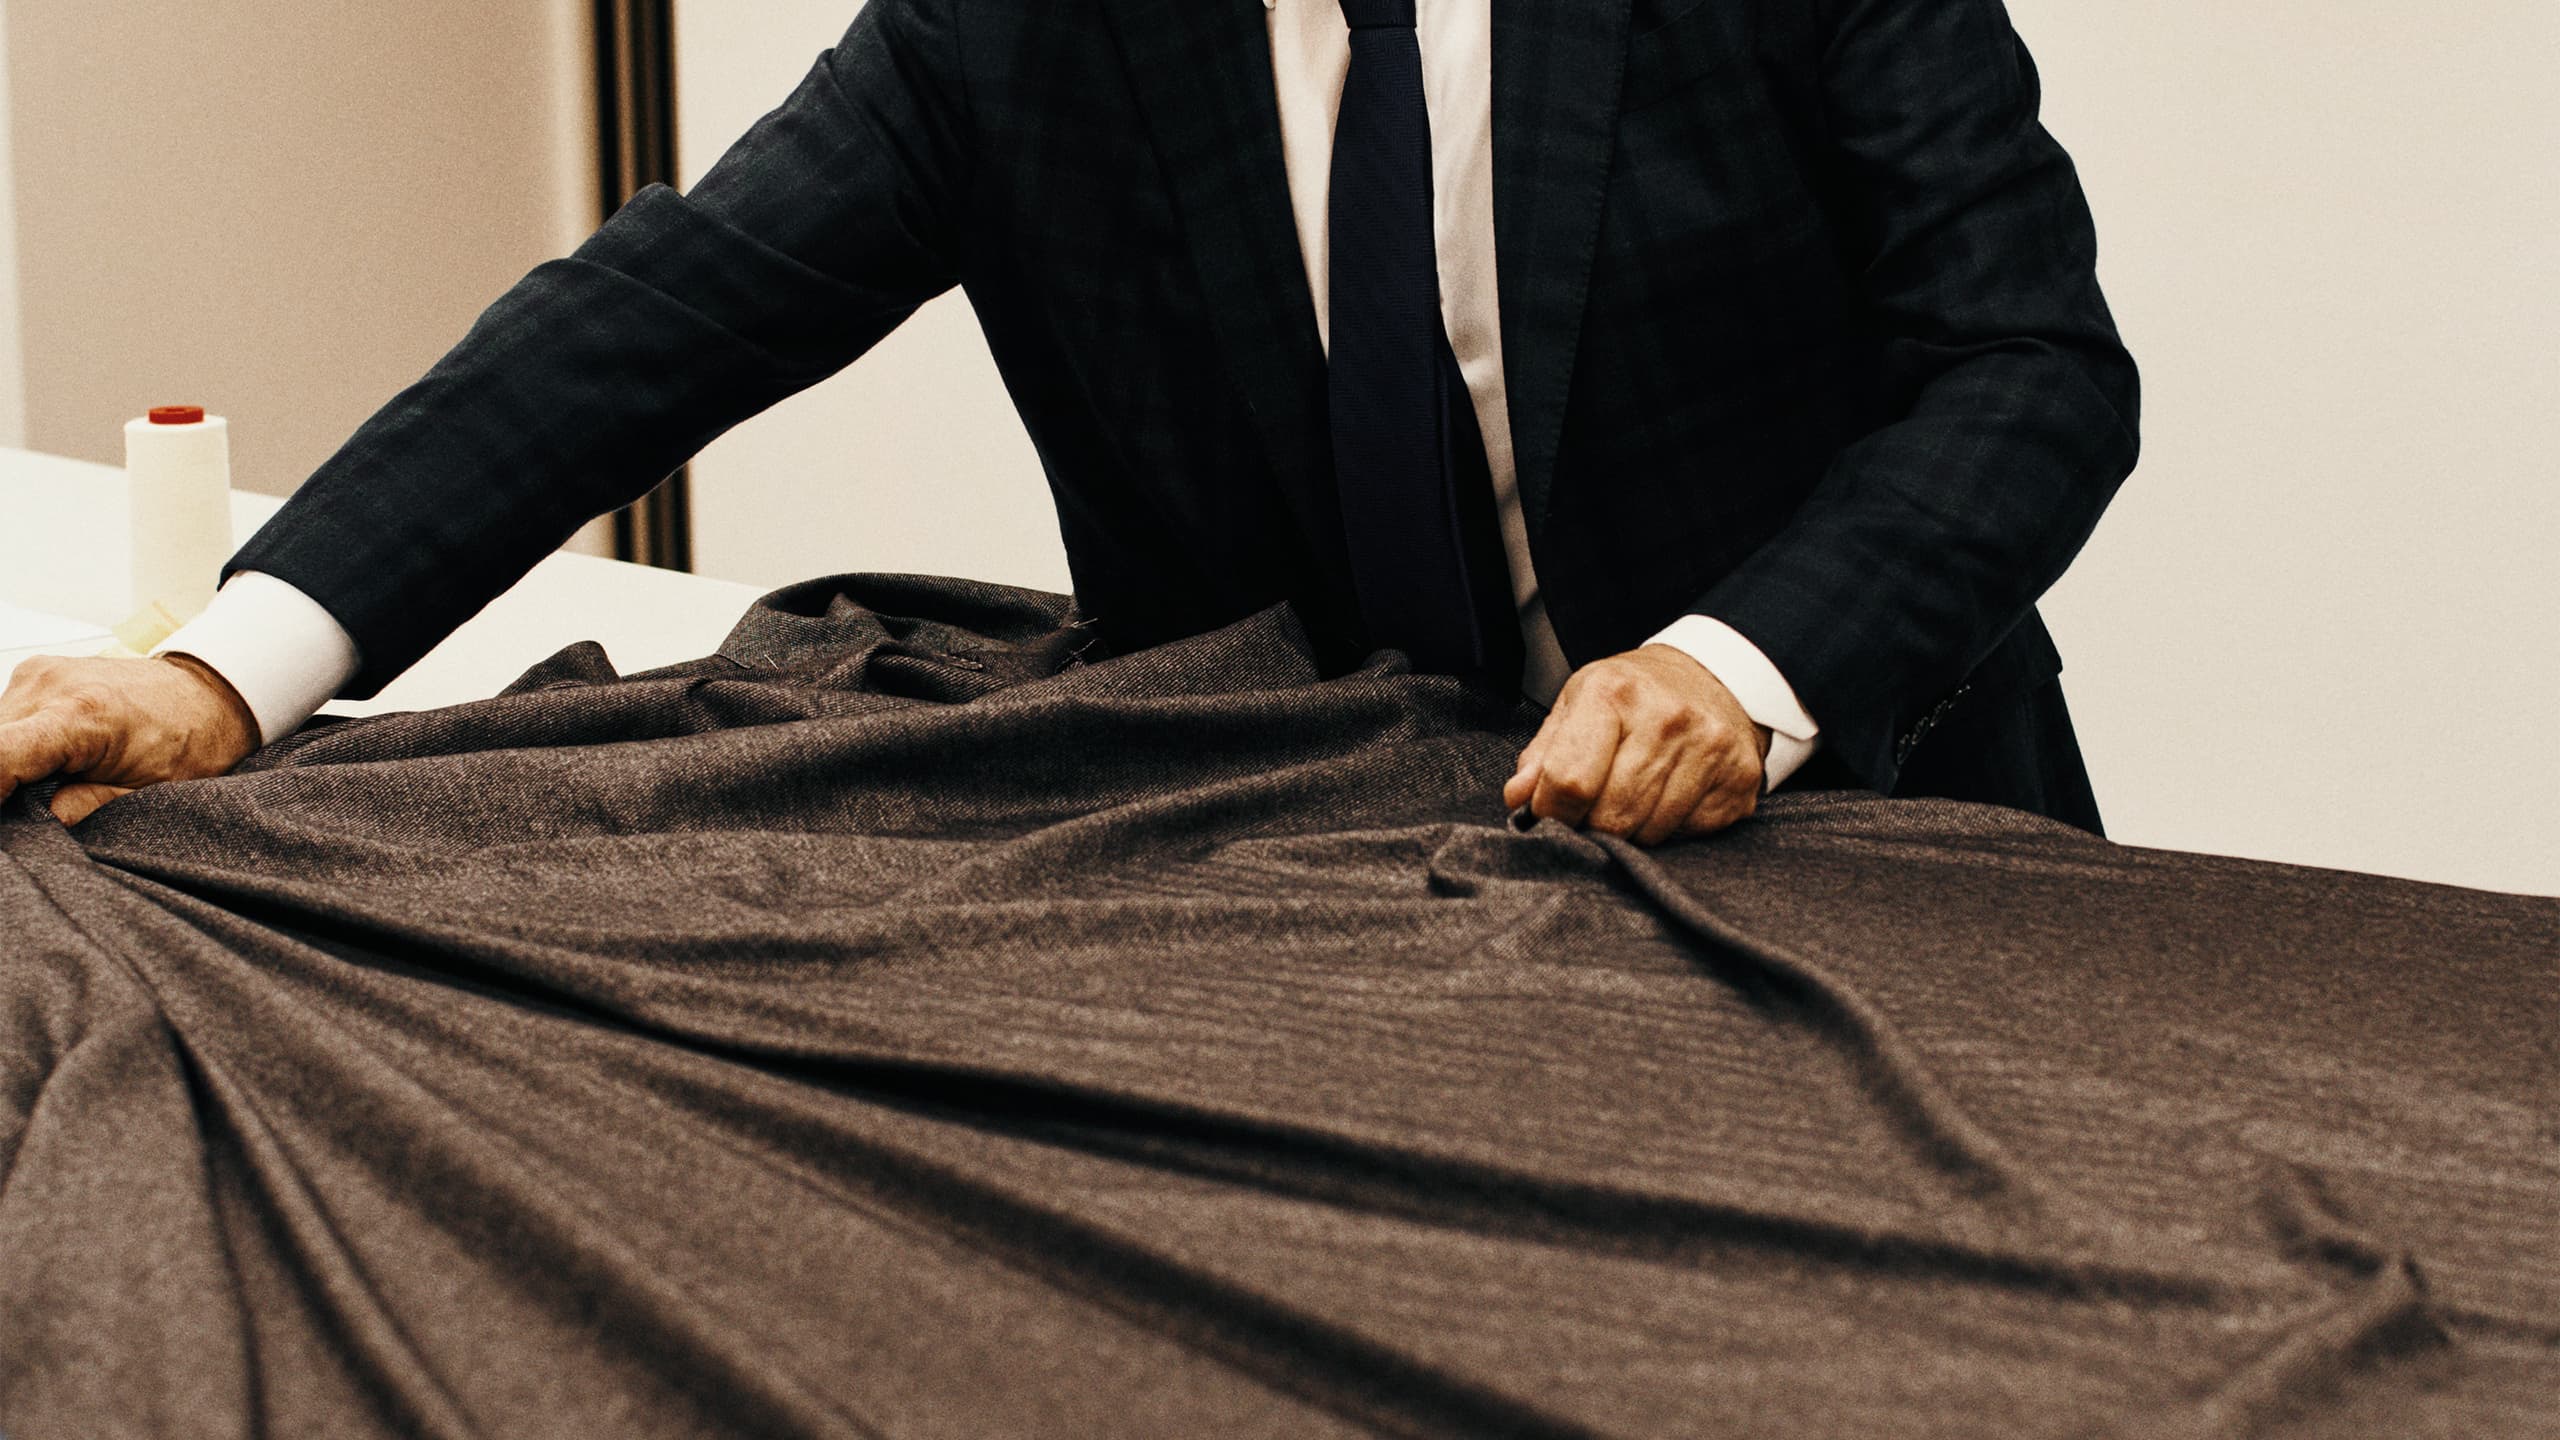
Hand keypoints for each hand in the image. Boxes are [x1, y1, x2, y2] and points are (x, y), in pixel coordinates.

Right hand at [0, 654, 259, 823]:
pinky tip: (55, 753)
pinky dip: (19, 740)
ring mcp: (40, 672)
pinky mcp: (36, 671)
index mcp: (79, 715)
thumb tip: (25, 831)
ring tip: (60, 772)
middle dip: (6, 782)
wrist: (210, 692)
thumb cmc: (190, 741)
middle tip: (47, 799)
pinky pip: (8, 716)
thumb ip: (78, 811)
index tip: (6, 814)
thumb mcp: (143, 792)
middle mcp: (51, 685)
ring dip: (10, 760)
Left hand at [1502, 644, 1770, 843]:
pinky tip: (1669, 797)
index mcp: (1613, 693)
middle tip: (1592, 812)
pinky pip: (1689, 834)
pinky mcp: (1739, 779)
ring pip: (1651, 832)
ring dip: (1632, 832)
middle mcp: (1666, 717)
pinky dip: (1670, 829)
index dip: (1551, 812)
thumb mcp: (1579, 704)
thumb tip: (1520, 799)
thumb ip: (1543, 754)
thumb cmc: (1635, 695)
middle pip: (1612, 816)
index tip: (1549, 815)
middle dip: (1592, 826)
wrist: (1715, 678)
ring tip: (1632, 800)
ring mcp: (1709, 748)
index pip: (1570, 780)